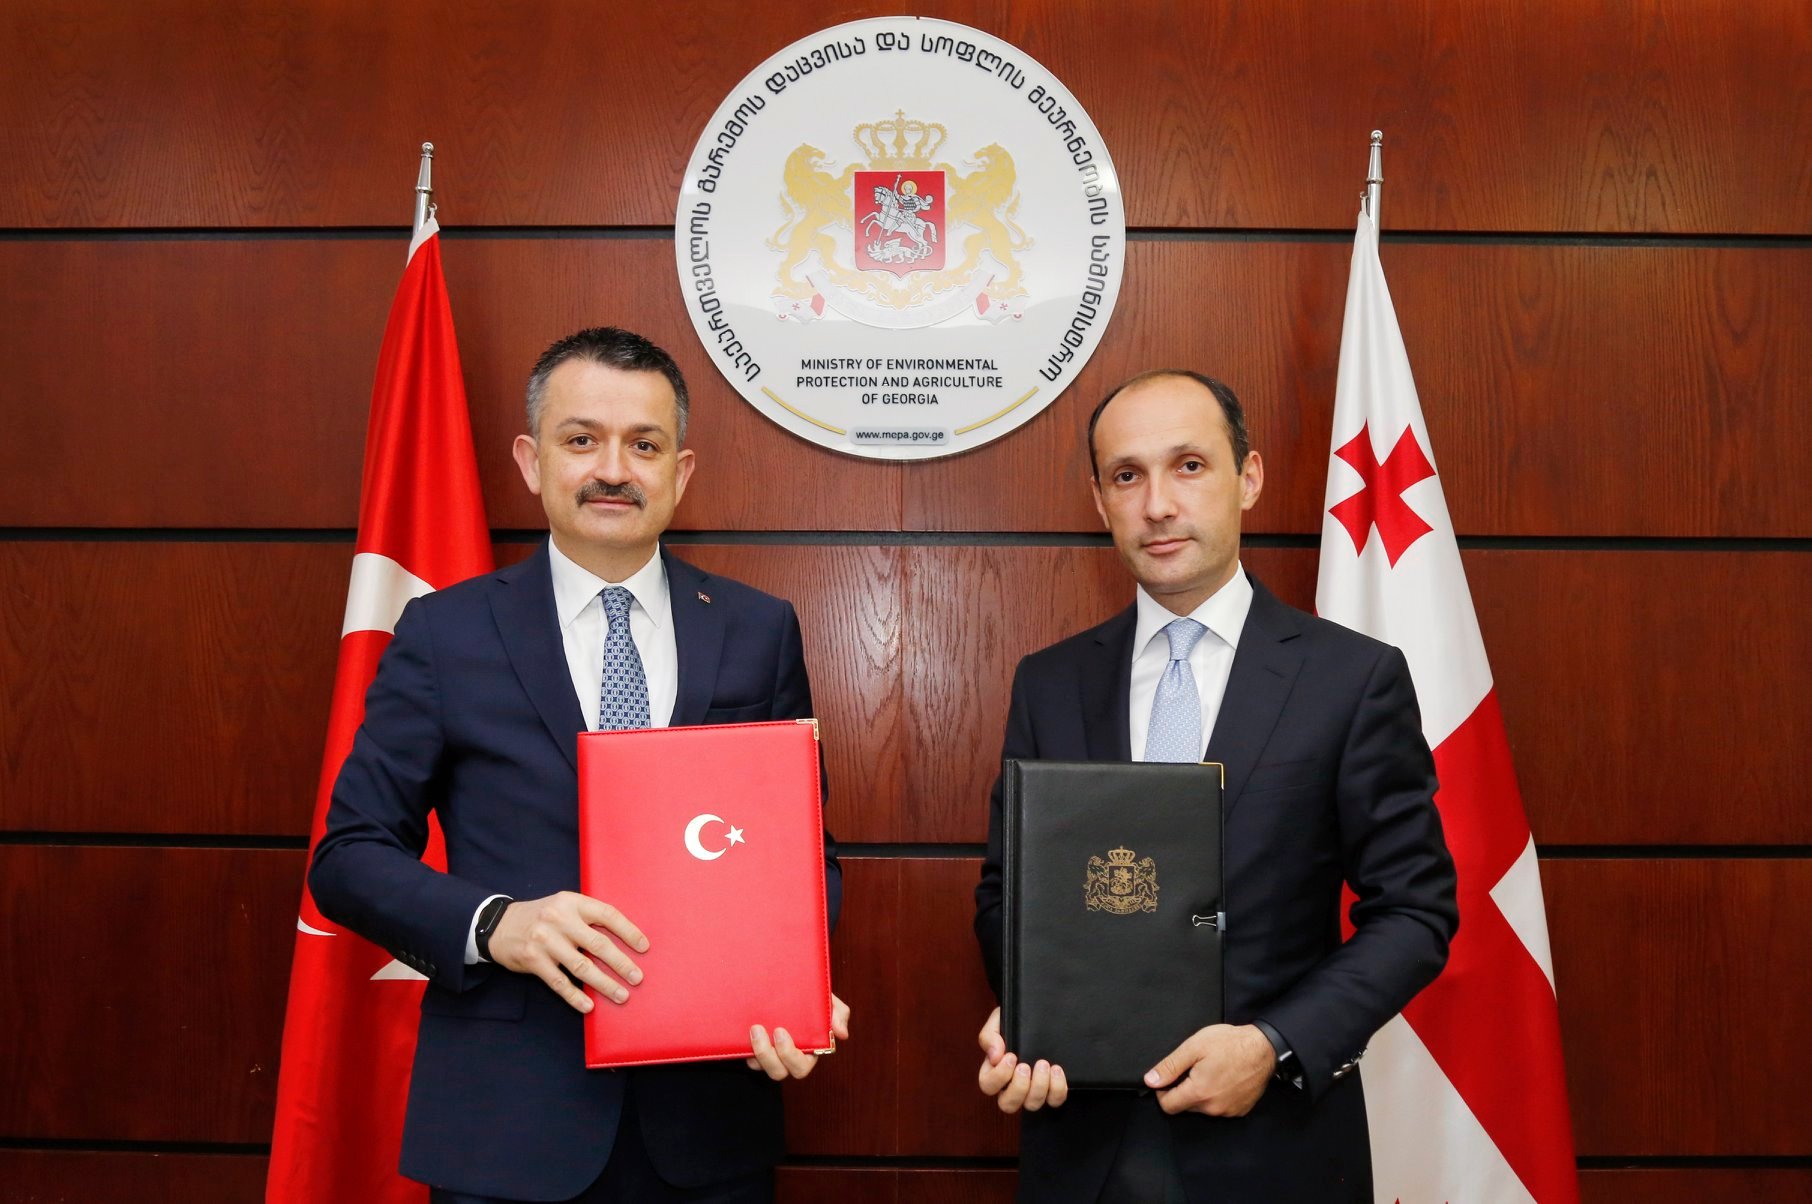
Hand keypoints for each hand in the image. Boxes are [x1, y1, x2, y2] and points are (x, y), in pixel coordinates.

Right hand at [487, 891, 646, 1013]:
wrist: (499, 925)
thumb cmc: (542, 917)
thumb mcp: (564, 906)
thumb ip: (587, 917)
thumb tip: (623, 940)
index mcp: (572, 902)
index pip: (608, 915)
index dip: (628, 932)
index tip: (644, 947)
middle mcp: (559, 919)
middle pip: (598, 944)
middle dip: (621, 964)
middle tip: (637, 978)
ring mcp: (545, 940)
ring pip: (581, 967)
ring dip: (604, 984)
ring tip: (621, 995)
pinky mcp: (533, 960)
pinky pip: (559, 982)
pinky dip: (575, 996)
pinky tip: (589, 1006)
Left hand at [745, 993, 850, 1079]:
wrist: (785, 984)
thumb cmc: (810, 997)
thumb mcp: (827, 1001)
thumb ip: (838, 1014)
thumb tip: (841, 1034)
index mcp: (808, 1050)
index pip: (800, 1066)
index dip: (789, 1056)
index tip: (780, 1032)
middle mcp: (787, 1057)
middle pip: (779, 1072)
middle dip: (769, 1056)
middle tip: (760, 1030)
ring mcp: (769, 1053)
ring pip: (761, 1067)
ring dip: (756, 1052)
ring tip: (753, 1028)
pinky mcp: (753, 1047)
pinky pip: (747, 1056)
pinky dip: (743, 1048)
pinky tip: (742, 1031)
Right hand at [977, 1006, 1067, 1111]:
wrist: (1039, 1014)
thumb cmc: (1014, 1021)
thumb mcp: (998, 1021)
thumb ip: (990, 1036)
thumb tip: (994, 1056)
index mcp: (995, 1070)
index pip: (988, 1085)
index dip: (999, 1076)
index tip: (1011, 1056)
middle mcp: (1011, 1086)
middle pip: (1007, 1104)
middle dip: (1018, 1087)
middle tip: (1026, 1066)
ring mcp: (1032, 1091)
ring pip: (1031, 1105)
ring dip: (1038, 1087)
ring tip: (1044, 1064)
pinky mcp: (1052, 1090)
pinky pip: (1054, 1101)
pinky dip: (1057, 1089)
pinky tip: (1057, 1070)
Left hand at [1144, 1023, 1274, 1116]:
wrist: (1263, 1048)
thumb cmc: (1229, 1044)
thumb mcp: (1194, 1047)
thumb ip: (1170, 1066)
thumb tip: (1150, 1081)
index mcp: (1199, 1093)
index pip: (1168, 1106)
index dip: (1162, 1092)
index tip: (1168, 1079)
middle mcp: (1213, 1108)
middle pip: (1185, 1107)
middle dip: (1183, 1091)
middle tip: (1193, 1069)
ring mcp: (1228, 1111)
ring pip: (1203, 1108)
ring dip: (1201, 1094)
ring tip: (1210, 1071)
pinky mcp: (1240, 1110)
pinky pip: (1220, 1108)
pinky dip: (1217, 1096)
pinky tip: (1223, 1079)